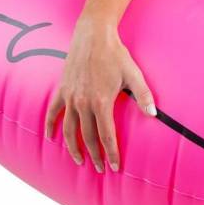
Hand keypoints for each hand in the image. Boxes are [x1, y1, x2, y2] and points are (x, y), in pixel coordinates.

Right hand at [44, 18, 157, 173]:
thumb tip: (153, 114)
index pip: (107, 136)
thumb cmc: (116, 54)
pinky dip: (50, 125)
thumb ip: (144, 95)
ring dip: (73, 147)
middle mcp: (83, 103)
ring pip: (69, 129)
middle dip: (94, 155)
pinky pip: (53, 112)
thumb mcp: (134, 74)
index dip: (111, 153)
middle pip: (88, 137)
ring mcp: (70, 97)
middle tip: (99, 169)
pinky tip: (51, 137)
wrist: (93, 35)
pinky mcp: (62, 89)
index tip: (115, 166)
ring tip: (79, 159)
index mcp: (102, 102)